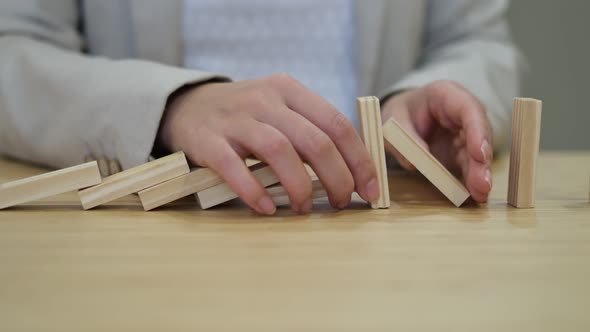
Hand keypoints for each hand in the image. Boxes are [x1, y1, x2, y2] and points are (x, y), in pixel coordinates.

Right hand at [158, 74, 379, 213]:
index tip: (369, 191)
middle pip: (314, 141)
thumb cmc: (245, 116)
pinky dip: (254, 191)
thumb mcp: (280, 108)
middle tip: (340, 203)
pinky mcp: (208, 139)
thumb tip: (352, 172)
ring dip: (299, 187)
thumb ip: (311, 130)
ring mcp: (235, 118)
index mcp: (290, 90)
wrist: (187, 106)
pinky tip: (266, 208)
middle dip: (337, 178)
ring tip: (304, 208)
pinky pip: (234, 167)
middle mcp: (265, 99)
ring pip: (279, 151)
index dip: (359, 160)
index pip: (337, 124)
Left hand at [381, 80, 492, 202]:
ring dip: (479, 174)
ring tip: (480, 194)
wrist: (401, 116)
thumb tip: (415, 163)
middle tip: (482, 184)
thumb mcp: (393, 119)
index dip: (477, 132)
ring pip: (478, 153)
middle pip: (479, 134)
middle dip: (481, 160)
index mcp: (446, 95)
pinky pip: (469, 166)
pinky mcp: (463, 152)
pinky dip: (471, 180)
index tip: (480, 154)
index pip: (469, 109)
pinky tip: (475, 195)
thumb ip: (404, 137)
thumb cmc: (399, 112)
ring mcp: (465, 133)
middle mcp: (462, 113)